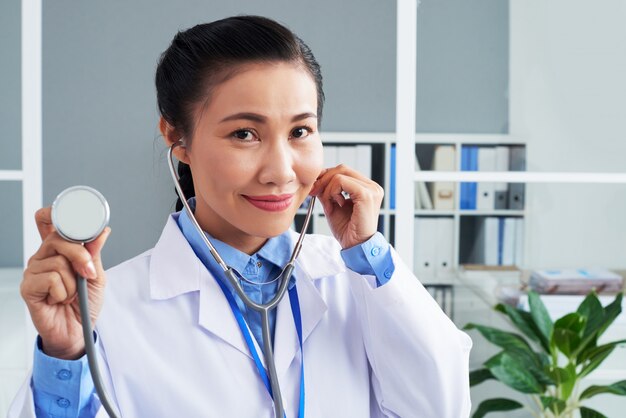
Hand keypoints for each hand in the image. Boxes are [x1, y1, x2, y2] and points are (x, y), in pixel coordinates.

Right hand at [20, 207, 110, 359]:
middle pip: (58, 238)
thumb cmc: (84, 303)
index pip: (48, 221)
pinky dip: (63, 292)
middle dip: (80, 256)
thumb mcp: (96, 275)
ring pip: (58, 262)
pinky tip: (58, 300)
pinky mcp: (28, 287)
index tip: (73, 214)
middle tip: (88, 273)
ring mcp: (33, 271)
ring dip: (73, 282)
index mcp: (58, 250)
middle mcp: (43, 257)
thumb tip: (102, 231)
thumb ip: (94, 253)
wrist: (78, 331)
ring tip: (70, 294)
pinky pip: (51, 279)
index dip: (54, 212)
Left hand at [309, 164, 383, 248]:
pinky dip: (331, 192)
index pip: (344, 171)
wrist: (355, 246)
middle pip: (342, 169)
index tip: (314, 188)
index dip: (326, 176)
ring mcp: (371, 190)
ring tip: (328, 205)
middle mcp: (372, 186)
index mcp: (367, 188)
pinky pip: (341, 182)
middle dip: (324, 180)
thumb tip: (317, 178)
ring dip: (327, 189)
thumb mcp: (333, 205)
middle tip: (314, 192)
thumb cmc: (347, 230)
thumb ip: (328, 190)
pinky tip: (332, 205)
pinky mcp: (366, 195)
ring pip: (340, 174)